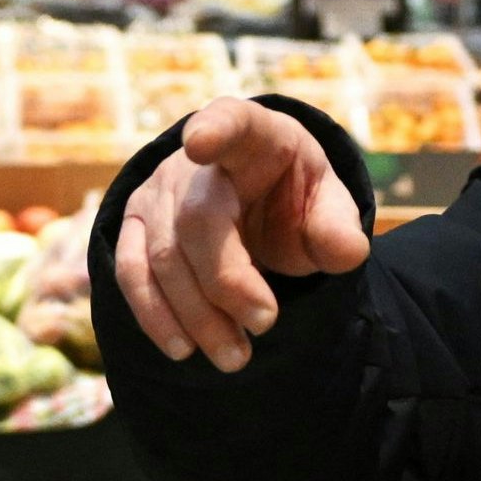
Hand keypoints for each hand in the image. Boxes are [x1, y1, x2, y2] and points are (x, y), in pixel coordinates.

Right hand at [108, 99, 372, 373]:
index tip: (201, 142)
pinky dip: (155, 316)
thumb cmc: (291, 199)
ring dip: (197, 316)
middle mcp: (191, 163)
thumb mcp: (325, 204)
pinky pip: (132, 274)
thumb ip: (337, 227)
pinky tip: (182, 348)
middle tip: (266, 324)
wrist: (249, 204)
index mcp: (251, 137)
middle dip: (228, 282)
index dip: (215, 131)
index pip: (231, 123)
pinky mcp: (134, 229)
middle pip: (197, 221)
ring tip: (234, 357)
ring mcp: (155, 194)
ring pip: (163, 258)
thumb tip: (348, 253)